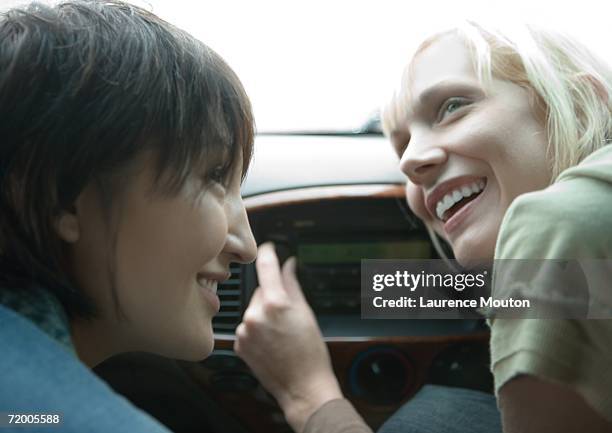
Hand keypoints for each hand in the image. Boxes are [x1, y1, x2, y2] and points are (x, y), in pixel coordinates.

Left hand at [234, 242, 342, 432]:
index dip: (268, 253)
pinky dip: (257, 330)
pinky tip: (271, 342)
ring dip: (264, 315)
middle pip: (261, 291)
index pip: (266, 266)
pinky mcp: (239, 344)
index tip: (268, 247)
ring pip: (254, 310)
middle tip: (289, 315)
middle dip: (273, 297)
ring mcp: (245, 331)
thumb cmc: (310, 354)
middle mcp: (256, 315)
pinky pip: (247, 326)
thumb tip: (288, 265)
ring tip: (281, 334)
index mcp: (276, 304)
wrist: (302, 387)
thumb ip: (293, 284)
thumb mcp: (306, 313)